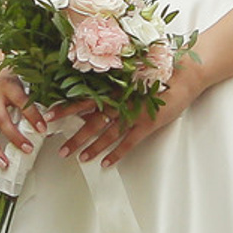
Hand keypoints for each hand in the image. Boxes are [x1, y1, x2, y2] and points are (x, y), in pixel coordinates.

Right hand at [0, 61, 45, 169]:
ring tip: (4, 164)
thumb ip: (37, 95)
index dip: (33, 115)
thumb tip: (54, 115)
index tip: (43, 128)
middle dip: (14, 137)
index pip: (22, 101)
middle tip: (27, 149)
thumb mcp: (25, 79)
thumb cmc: (11, 76)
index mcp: (8, 85)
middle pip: (2, 119)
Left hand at [63, 55, 208, 167]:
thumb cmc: (158, 70)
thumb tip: (94, 88)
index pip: (85, 99)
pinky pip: (129, 142)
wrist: (184, 74)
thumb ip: (113, 81)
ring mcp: (134, 113)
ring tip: (79, 158)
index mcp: (115, 88)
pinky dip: (117, 153)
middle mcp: (121, 101)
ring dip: (93, 147)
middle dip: (75, 136)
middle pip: (93, 121)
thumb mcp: (132, 72)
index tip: (48, 115)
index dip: (66, 108)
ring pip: (108, 134)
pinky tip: (106, 163)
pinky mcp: (148, 123)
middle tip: (60, 149)